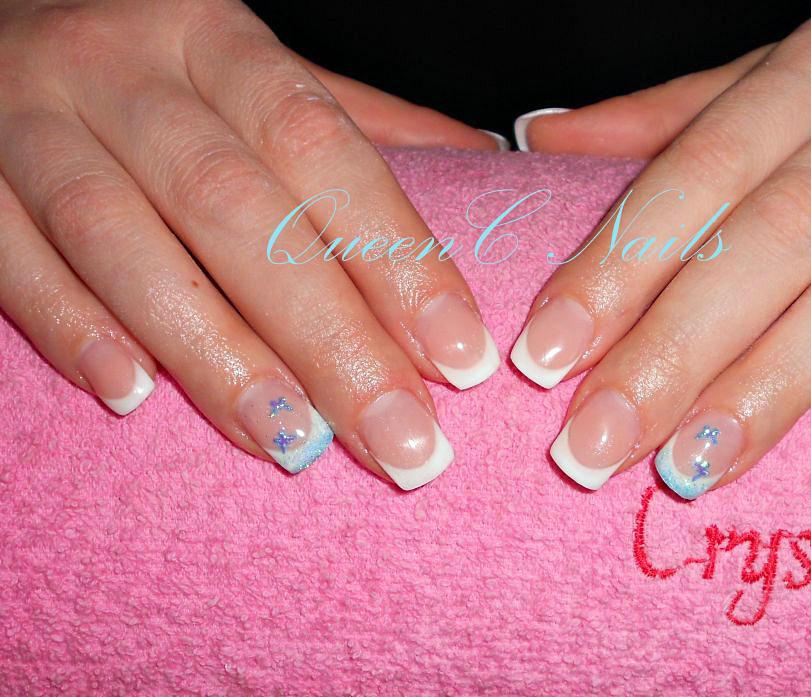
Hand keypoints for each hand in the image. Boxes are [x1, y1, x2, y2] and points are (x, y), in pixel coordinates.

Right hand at [0, 0, 501, 487]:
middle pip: (236, 209)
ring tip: (293, 443)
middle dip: (329, 337)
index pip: (322, 147)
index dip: (395, 253)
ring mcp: (29, 122)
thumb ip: (364, 122)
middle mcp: (123, 71)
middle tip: (402, 440)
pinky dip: (70, 327)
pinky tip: (132, 397)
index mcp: (218, 39)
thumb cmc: (157, 64)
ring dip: (213, 353)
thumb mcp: (258, 68)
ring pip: (122, 241)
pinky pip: (11, 258)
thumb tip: (485, 163)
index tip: (460, 357)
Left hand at [512, 1, 810, 495]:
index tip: (548, 354)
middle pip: (778, 234)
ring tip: (694, 462)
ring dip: (777, 379)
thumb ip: (672, 118)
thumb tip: (543, 137)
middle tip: (597, 440)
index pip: (701, 169)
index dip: (620, 264)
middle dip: (677, 347)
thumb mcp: (788, 75)